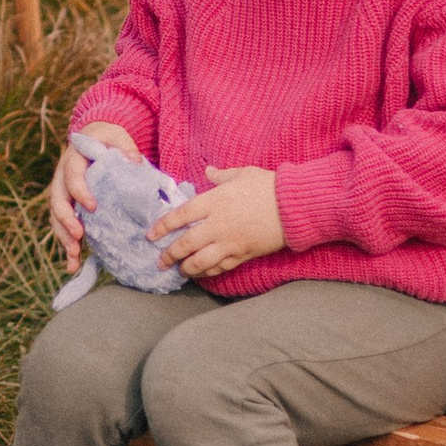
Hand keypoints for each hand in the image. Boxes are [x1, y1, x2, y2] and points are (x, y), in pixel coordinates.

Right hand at [48, 126, 133, 268]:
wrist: (93, 137)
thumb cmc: (106, 138)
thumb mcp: (116, 135)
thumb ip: (124, 145)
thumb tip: (135, 161)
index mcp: (74, 160)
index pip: (72, 176)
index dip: (79, 191)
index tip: (92, 207)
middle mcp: (62, 177)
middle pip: (57, 200)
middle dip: (66, 221)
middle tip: (78, 237)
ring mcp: (63, 193)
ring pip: (56, 217)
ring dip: (63, 237)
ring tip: (73, 256)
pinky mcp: (68, 206)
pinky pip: (62, 226)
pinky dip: (67, 245)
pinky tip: (73, 265)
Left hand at [152, 167, 285, 281]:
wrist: (294, 207)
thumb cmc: (269, 186)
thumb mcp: (243, 173)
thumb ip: (221, 175)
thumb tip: (209, 172)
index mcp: (214, 201)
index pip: (180, 216)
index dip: (162, 227)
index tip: (151, 235)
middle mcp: (218, 224)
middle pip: (185, 243)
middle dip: (169, 254)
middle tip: (160, 261)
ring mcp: (230, 242)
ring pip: (201, 261)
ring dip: (186, 268)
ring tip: (179, 271)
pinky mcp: (243, 254)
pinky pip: (221, 267)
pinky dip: (209, 272)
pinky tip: (202, 273)